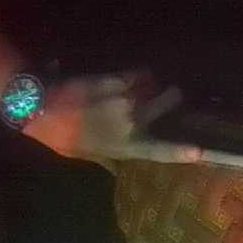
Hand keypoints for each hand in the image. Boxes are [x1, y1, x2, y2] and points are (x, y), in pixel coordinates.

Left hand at [23, 71, 199, 163]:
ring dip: (152, 83)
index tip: (201, 151)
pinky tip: (132, 76)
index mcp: (125, 146)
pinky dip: (138, 74)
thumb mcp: (85, 155)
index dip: (181, 151)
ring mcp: (126, 99)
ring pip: (153, 85)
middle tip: (173, 94)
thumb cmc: (61, 136)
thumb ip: (107, 159)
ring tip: (146, 84)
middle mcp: (132, 122)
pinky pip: (138, 74)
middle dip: (172, 97)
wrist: (41, 107)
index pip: (159, 151)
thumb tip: (117, 168)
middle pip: (168, 102)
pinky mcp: (116, 79)